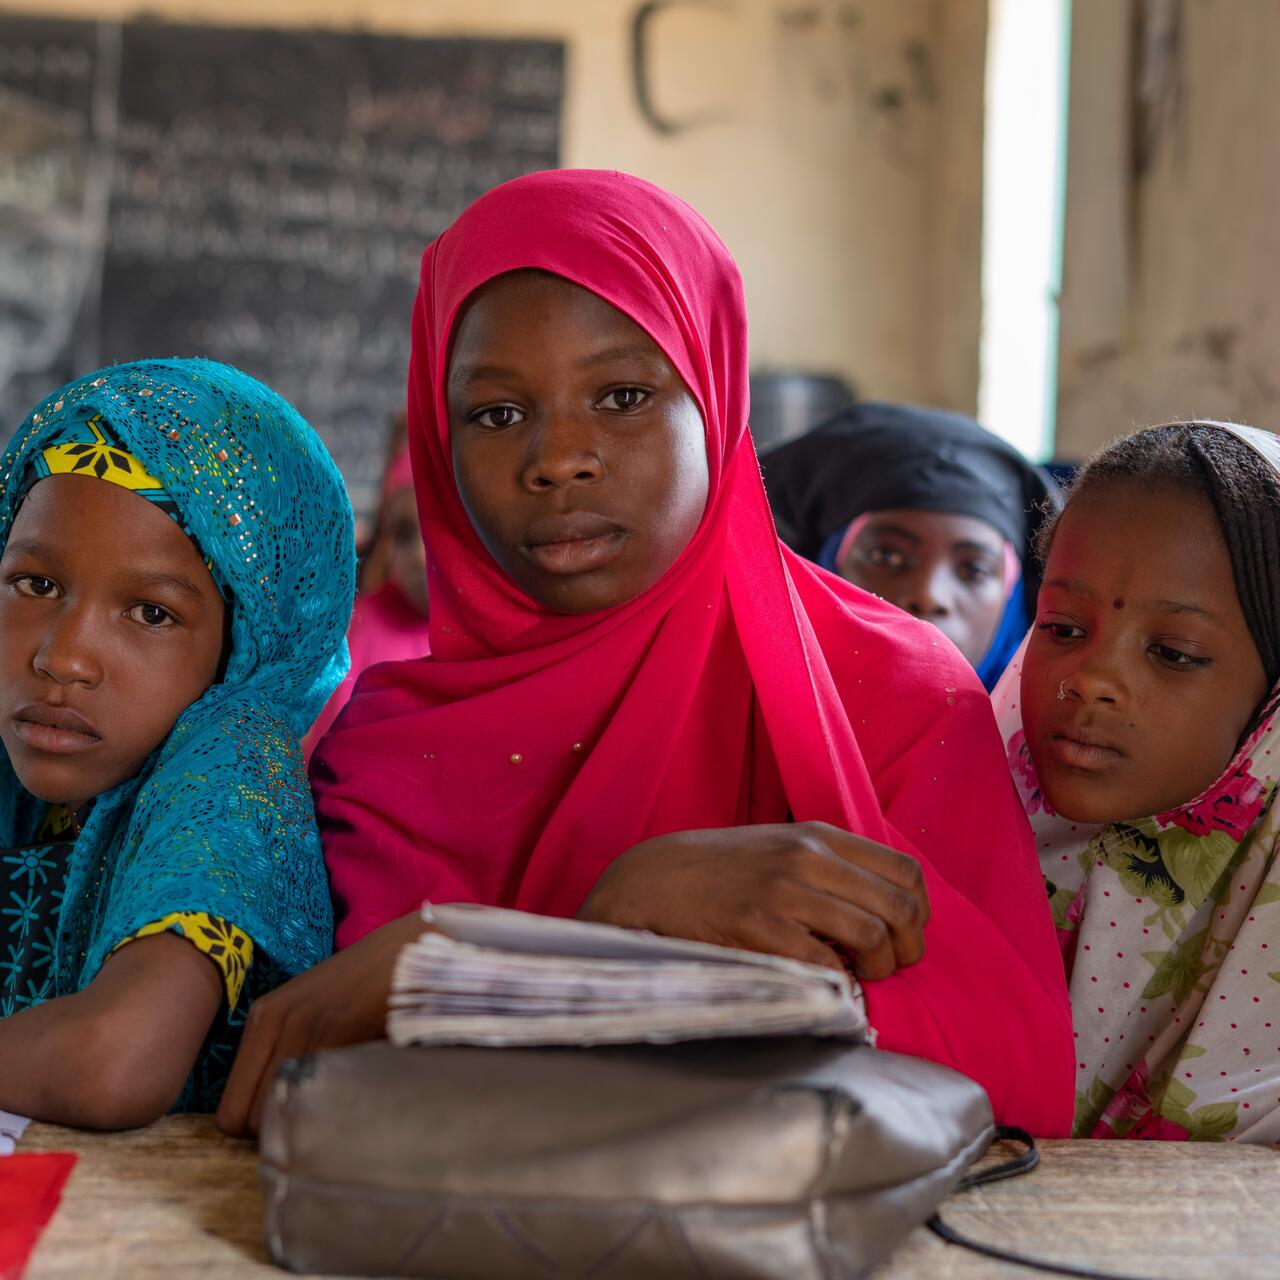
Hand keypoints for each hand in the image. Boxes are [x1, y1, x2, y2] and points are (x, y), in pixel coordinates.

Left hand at [216, 910, 425, 1137]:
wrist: (412, 947)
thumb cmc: (368, 985)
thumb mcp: (315, 1013)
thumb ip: (291, 1053)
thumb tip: (281, 1118)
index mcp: (263, 1018)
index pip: (230, 1112)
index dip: (262, 1129)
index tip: (298, 1122)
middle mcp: (275, 1020)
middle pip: (245, 1120)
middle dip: (280, 1132)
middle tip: (319, 1121)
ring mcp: (305, 1022)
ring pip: (276, 1112)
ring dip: (306, 1123)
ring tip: (338, 1109)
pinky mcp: (341, 1024)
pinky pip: (317, 1092)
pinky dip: (334, 1107)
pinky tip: (358, 1093)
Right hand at [579, 822, 928, 978]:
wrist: (655, 880)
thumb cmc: (722, 871)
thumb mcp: (781, 847)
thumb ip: (831, 866)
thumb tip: (886, 910)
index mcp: (820, 836)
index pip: (906, 872)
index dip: (919, 914)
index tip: (904, 937)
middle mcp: (809, 857)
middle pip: (900, 909)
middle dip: (906, 950)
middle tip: (884, 967)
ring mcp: (784, 891)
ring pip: (873, 936)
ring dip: (877, 969)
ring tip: (856, 975)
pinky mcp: (759, 927)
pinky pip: (826, 964)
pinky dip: (837, 983)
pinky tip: (824, 984)